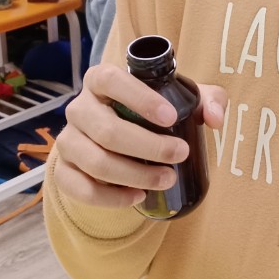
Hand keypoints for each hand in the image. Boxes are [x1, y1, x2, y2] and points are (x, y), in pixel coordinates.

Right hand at [54, 63, 226, 208]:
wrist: (116, 138)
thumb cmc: (151, 112)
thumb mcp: (181, 99)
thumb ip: (206, 100)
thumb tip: (214, 118)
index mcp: (100, 80)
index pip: (111, 81)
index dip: (140, 99)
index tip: (171, 118)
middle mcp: (79, 108)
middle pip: (106, 130)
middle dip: (149, 146)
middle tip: (180, 154)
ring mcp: (68, 140)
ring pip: (96, 162)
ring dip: (136, 175)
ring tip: (167, 178)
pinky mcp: (64, 171)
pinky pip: (81, 189)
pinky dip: (112, 197)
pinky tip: (138, 196)